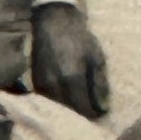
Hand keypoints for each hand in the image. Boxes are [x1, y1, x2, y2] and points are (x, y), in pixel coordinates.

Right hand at [31, 3, 109, 119]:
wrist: (54, 24)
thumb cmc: (80, 38)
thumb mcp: (97, 57)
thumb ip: (99, 84)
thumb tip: (104, 107)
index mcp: (72, 77)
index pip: (83, 108)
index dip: (94, 114)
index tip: (103, 115)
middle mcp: (54, 85)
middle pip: (70, 110)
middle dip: (82, 113)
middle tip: (95, 111)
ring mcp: (42, 85)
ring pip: (59, 106)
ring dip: (71, 107)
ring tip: (84, 104)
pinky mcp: (36, 84)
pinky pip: (50, 100)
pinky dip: (60, 101)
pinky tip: (70, 96)